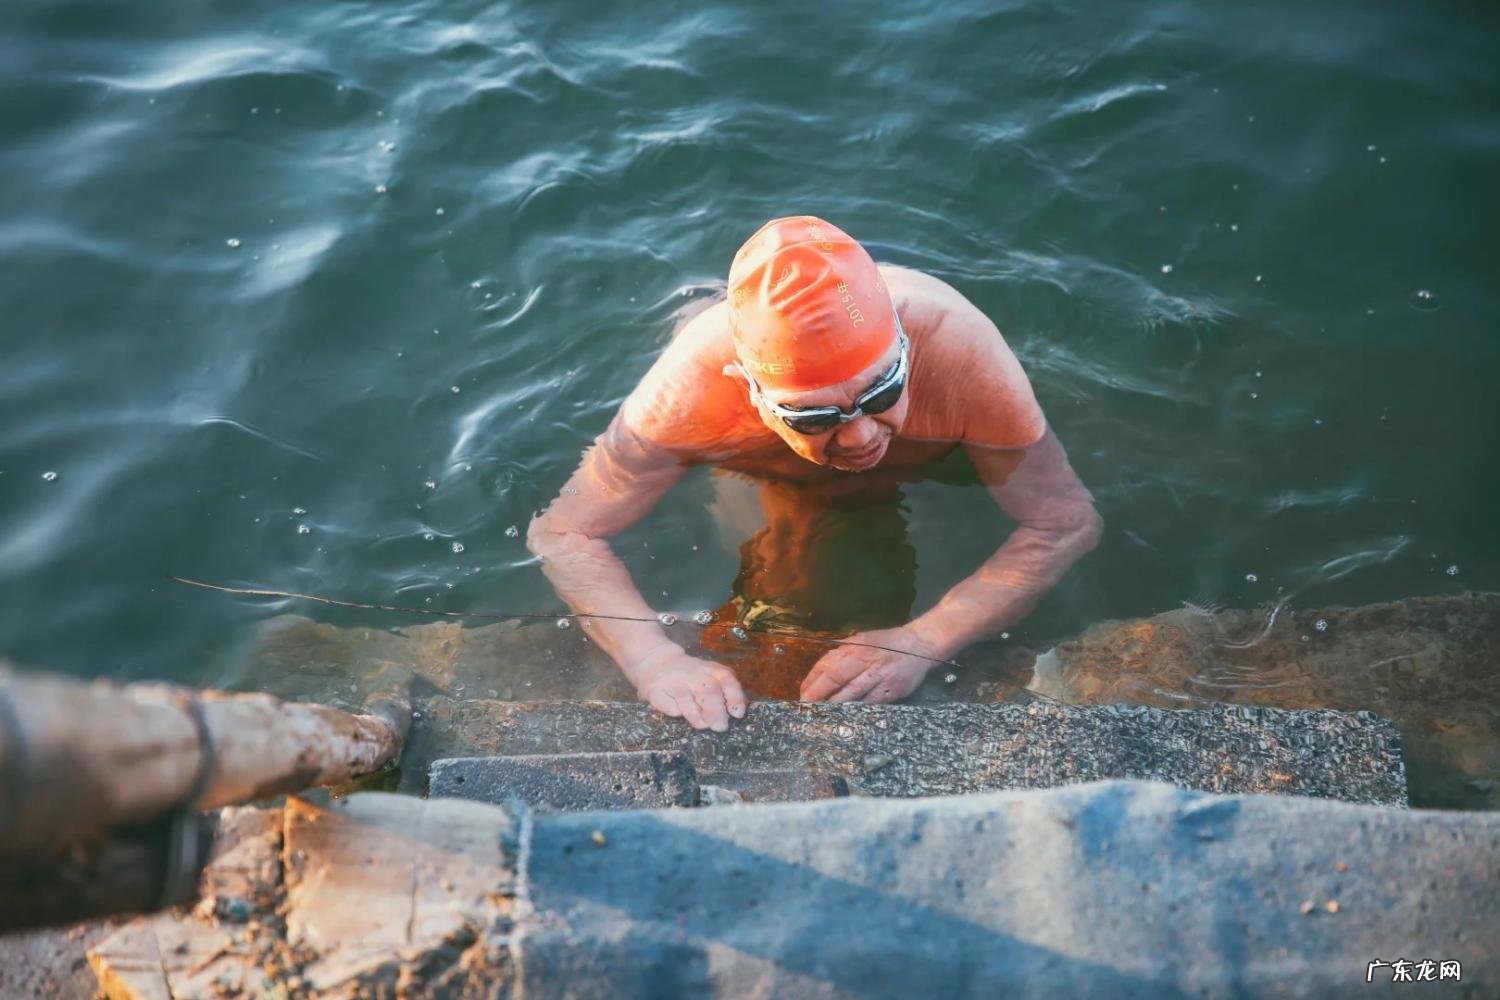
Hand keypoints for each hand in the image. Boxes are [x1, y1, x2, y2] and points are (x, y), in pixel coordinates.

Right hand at [632, 644, 747, 731]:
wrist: (657, 661)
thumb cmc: (692, 676)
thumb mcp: (712, 675)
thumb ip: (727, 691)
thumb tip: (739, 713)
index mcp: (712, 670)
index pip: (727, 680)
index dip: (734, 697)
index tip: (737, 713)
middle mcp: (694, 674)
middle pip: (708, 692)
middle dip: (716, 712)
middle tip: (720, 727)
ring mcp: (674, 682)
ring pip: (687, 700)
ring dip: (697, 716)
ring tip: (703, 725)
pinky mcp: (656, 692)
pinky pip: (668, 706)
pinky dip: (676, 713)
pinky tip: (679, 713)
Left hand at [798, 627, 937, 703]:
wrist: (919, 645)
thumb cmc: (885, 643)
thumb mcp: (860, 640)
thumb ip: (839, 655)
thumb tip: (817, 675)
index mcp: (855, 647)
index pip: (828, 667)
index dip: (813, 683)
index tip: (802, 696)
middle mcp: (866, 661)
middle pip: (837, 681)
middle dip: (820, 697)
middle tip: (807, 709)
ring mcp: (880, 677)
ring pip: (852, 696)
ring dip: (835, 707)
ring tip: (822, 716)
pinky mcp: (891, 691)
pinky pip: (870, 705)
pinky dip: (856, 711)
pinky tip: (845, 718)